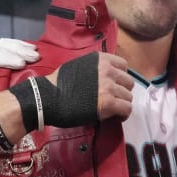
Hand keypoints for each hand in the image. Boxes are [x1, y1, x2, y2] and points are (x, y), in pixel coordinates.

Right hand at [15, 52, 132, 128]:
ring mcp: (109, 86)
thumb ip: (94, 70)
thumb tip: (103, 79)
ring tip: (114, 110)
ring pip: (128, 96)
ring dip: (122, 104)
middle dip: (122, 91)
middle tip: (114, 99)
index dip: (120, 78)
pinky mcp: (109, 102)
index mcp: (100, 59)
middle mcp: (107, 69)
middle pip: (128, 82)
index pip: (123, 65)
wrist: (48, 97)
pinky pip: (126, 108)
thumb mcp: (78, 67)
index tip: (114, 86)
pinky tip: (117, 117)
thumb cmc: (58, 84)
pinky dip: (123, 114)